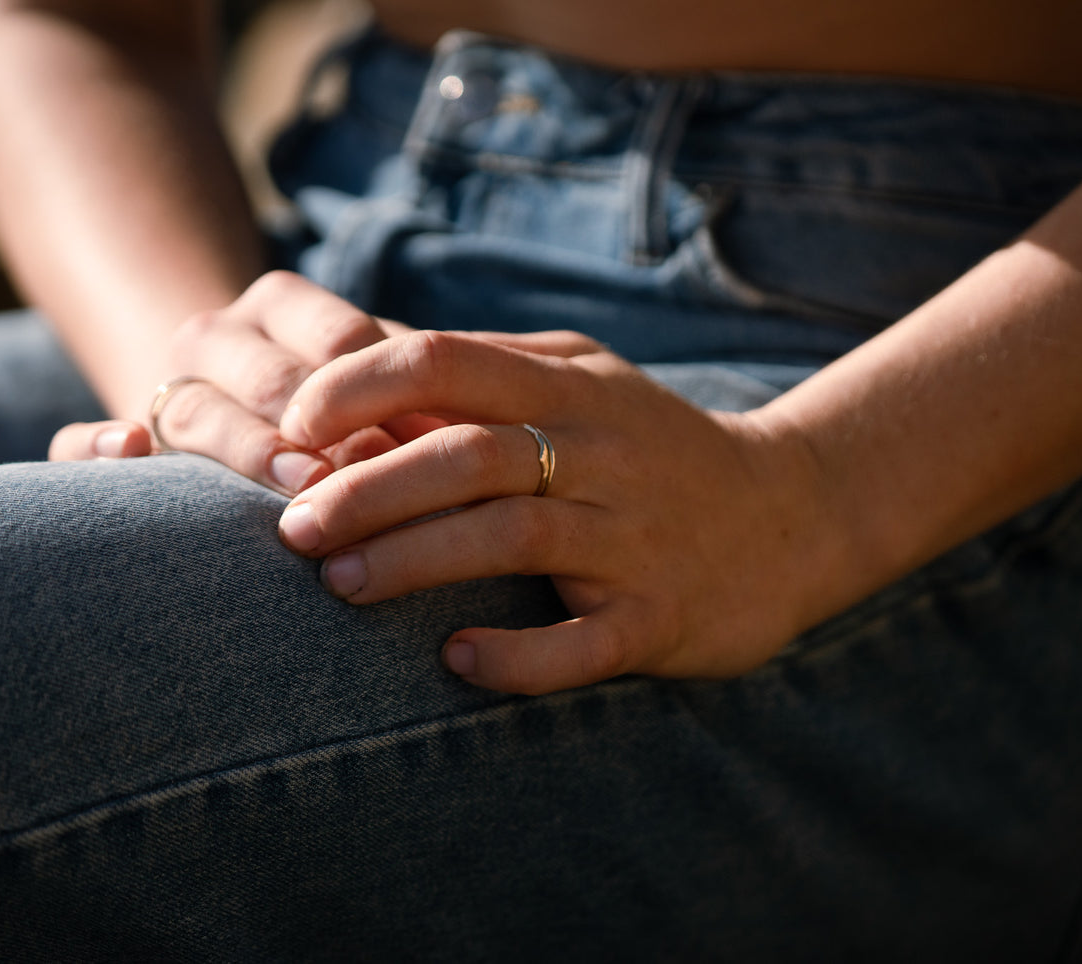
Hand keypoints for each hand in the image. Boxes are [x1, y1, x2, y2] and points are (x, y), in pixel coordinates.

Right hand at [48, 271, 432, 493]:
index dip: (379, 389)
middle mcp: (217, 338)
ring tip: (300, 481)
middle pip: (267, 376)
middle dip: (320, 426)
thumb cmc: (349, 418)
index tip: (422, 442)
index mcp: (284, 305)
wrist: (250, 426)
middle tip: (368, 473)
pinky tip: (130, 453)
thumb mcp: (385, 390)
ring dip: (248, 448)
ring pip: (190, 409)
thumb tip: (461, 444)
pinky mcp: (114, 443)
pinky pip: (77, 443)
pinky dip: (94, 449)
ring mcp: (162, 386)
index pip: (335, 338)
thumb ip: (411, 401)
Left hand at [274, 330, 842, 694]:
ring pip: (513, 538)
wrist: (791, 514)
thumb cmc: (650, 445)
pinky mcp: (660, 615)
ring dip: (417, 562)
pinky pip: (583, 641)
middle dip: (369, 489)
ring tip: (340, 586)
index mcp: (569, 387)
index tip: (292, 428)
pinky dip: (517, 655)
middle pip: (469, 455)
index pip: (446, 362)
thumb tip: (359, 369)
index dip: (357, 389)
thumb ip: (486, 371)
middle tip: (291, 528)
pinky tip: (456, 659)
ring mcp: (633, 536)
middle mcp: (600, 453)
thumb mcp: (581, 381)